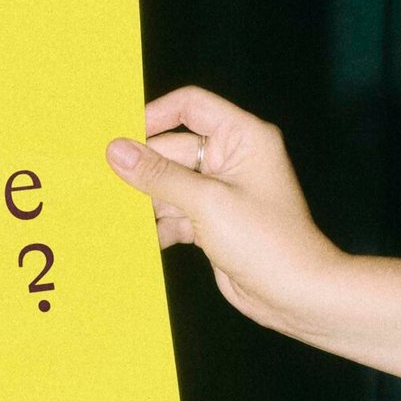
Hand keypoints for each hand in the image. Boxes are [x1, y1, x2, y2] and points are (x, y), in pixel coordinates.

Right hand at [105, 88, 342, 333]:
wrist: (295, 294)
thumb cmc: (267, 242)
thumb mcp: (207, 203)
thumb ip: (159, 176)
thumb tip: (118, 151)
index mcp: (242, 137)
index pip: (191, 106)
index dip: (155, 115)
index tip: (121, 136)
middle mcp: (232, 159)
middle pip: (174, 150)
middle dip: (143, 169)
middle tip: (106, 184)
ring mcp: (221, 192)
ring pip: (170, 185)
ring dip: (146, 201)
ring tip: (116, 215)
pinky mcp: (212, 223)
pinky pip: (176, 214)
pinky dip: (158, 225)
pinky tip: (138, 238)